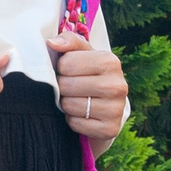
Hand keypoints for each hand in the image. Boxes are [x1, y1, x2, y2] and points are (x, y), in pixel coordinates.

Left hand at [48, 29, 128, 143]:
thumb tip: (52, 43)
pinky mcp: (110, 129)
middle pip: (67, 85)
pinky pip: (75, 123)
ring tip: (75, 99)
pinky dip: (72, 120)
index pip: (67, 63)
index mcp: (110, 61)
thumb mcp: (81, 54)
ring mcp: (116, 109)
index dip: (61, 68)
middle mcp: (118, 85)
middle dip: (62, 87)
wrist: (105, 105)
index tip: (68, 70)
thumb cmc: (88, 74)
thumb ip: (68, 41)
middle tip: (69, 88)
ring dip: (66, 104)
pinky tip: (81, 114)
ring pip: (70, 105)